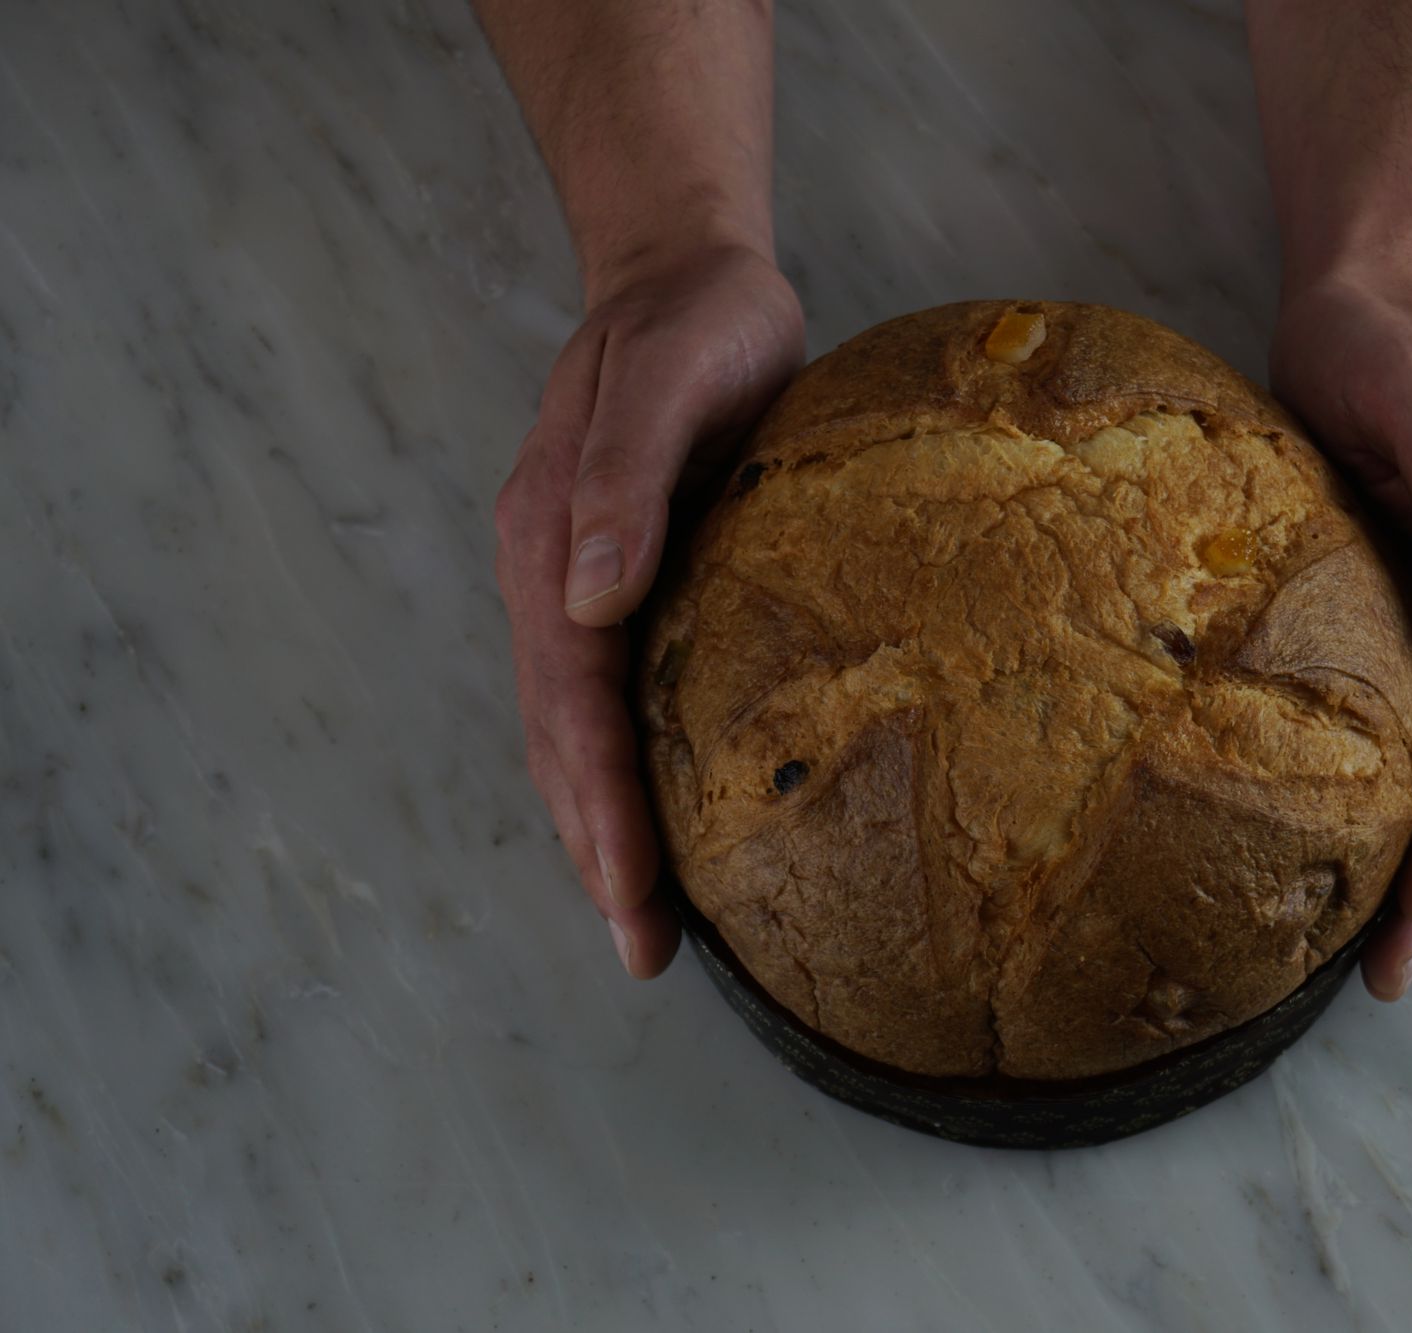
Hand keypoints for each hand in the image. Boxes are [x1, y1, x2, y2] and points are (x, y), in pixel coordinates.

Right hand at [494, 245, 803, 976]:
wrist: (687, 276)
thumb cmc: (696, 322)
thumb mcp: (670, 377)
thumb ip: (621, 481)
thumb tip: (586, 597)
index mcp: (550, 542)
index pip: (572, 699)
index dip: (599, 799)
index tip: (632, 890)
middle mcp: (552, 580)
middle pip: (562, 740)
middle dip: (598, 851)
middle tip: (645, 954)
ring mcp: (581, 588)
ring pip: (578, 734)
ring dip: (603, 830)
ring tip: (646, 924)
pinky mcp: (629, 587)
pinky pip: (615, 699)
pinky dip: (626, 774)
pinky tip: (666, 823)